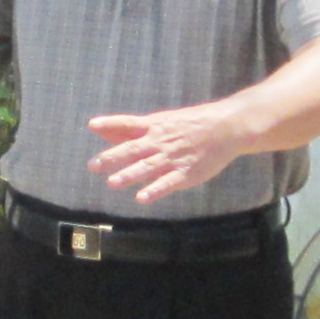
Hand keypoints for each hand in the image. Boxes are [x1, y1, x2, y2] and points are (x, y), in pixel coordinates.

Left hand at [87, 101, 246, 202]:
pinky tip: (141, 198)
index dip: (110, 123)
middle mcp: (161, 141)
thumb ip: (130, 129)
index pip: (129, 123)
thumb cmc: (190, 124)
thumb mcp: (160, 121)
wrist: (227, 127)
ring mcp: (173, 157)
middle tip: (93, 166)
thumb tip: (101, 130)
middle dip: (113, 157)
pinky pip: (168, 183)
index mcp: (154, 126)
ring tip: (112, 183)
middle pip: (133, 149)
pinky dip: (155, 190)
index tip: (92, 125)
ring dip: (130, 175)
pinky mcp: (186, 173)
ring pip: (148, 167)